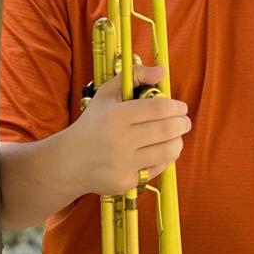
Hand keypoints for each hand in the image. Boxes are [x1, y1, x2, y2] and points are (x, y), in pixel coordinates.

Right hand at [66, 64, 191, 196]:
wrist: (68, 162)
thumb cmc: (93, 124)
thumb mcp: (106, 94)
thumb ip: (134, 75)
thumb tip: (162, 71)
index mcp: (116, 116)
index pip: (159, 108)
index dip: (176, 106)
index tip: (181, 107)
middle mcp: (120, 140)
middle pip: (167, 129)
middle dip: (183, 124)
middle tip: (185, 121)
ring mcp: (123, 164)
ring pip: (167, 151)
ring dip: (178, 141)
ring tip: (177, 135)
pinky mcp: (126, 183)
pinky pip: (157, 169)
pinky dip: (165, 158)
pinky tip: (162, 150)